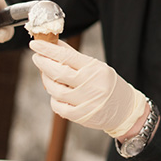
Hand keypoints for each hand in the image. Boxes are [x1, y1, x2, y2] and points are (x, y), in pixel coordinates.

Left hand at [30, 40, 146, 137]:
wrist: (125, 109)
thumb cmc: (107, 84)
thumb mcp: (95, 66)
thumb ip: (73, 56)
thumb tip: (54, 44)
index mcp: (94, 69)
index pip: (66, 57)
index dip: (48, 50)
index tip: (35, 44)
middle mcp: (90, 84)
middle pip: (58, 73)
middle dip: (43, 63)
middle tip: (36, 57)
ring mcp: (85, 102)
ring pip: (56, 90)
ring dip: (46, 81)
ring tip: (46, 75)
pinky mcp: (81, 116)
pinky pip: (58, 106)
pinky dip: (53, 99)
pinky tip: (56, 93)